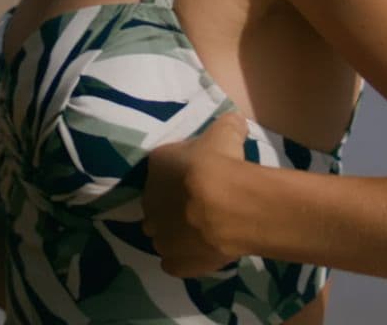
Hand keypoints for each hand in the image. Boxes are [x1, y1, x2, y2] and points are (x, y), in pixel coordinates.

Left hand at [141, 112, 249, 276]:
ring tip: (204, 230)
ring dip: (176, 233)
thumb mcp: (227, 130)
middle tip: (201, 204)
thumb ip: (228, 126)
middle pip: (158, 204)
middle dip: (173, 205)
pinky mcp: (174, 263)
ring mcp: (160, 236)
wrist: (230, 205)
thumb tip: (236, 123)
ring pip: (163, 235)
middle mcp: (151, 201)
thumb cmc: (223, 163)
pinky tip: (202, 251)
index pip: (162, 168)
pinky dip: (184, 259)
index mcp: (157, 165)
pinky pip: (174, 262)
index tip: (199, 176)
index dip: (181, 174)